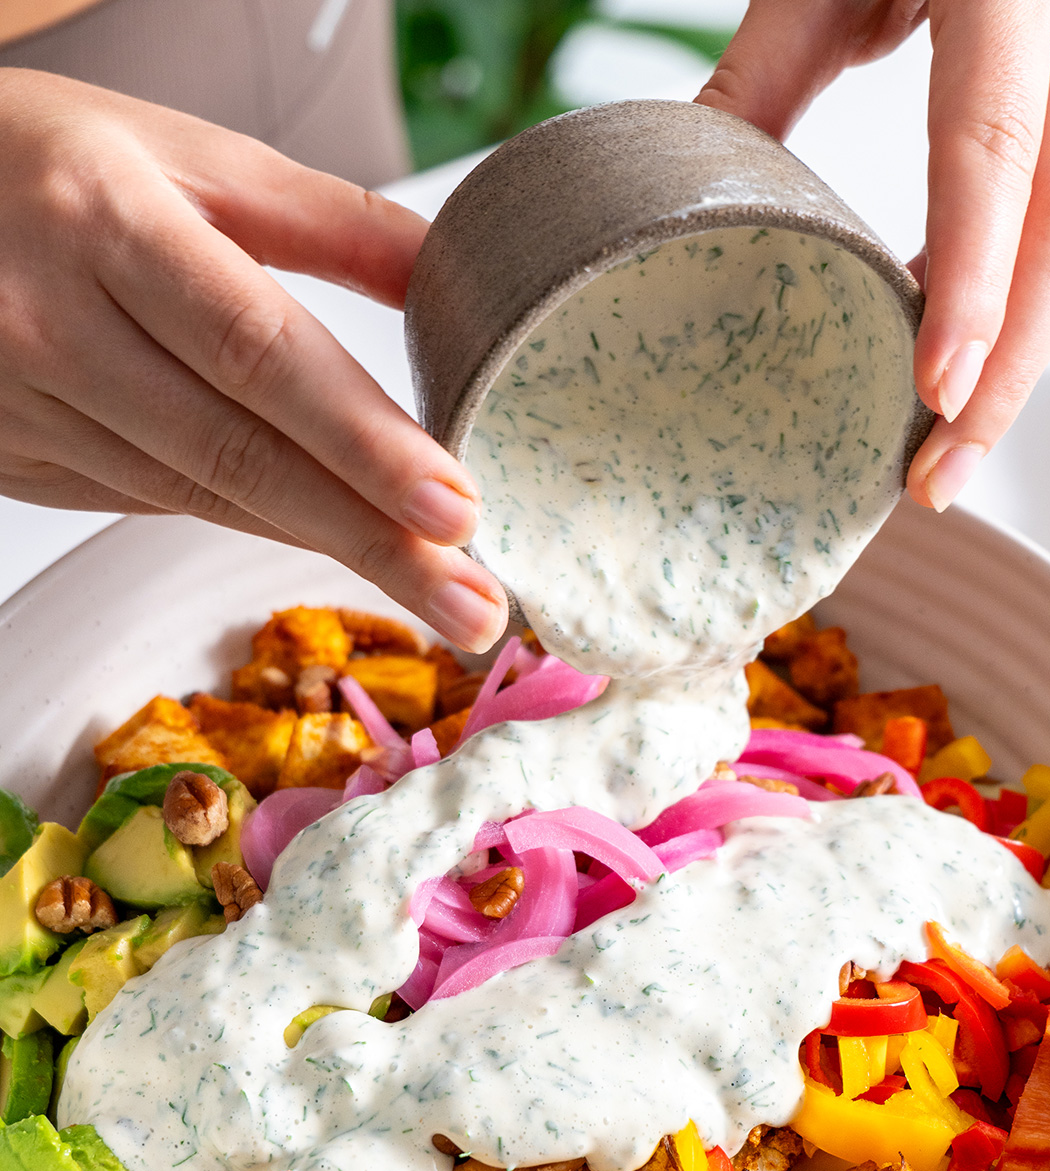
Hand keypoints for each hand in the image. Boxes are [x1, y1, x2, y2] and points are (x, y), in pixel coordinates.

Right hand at [0, 70, 506, 650]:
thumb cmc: (48, 162)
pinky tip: (328, 537)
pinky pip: (156, 503)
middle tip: (476, 608)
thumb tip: (457, 274)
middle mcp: (56, 327)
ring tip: (438, 594)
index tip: (457, 508)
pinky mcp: (18, 460)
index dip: (363, 441)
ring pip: (203, 498)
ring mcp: (28, 408)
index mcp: (109, 226)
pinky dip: (251, 522)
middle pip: (241, 458)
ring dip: (326, 548)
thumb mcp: (184, 154)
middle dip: (373, 543)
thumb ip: (326, 218)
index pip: (260, 355)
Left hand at [697, 0, 1049, 510]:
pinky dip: (1014, 304)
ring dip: (1019, 361)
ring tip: (945, 457)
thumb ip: (765, 78)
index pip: (994, 148)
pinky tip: (957, 370)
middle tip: (937, 476)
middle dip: (1008, 370)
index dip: (970, 279)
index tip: (934, 389)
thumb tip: (690, 197)